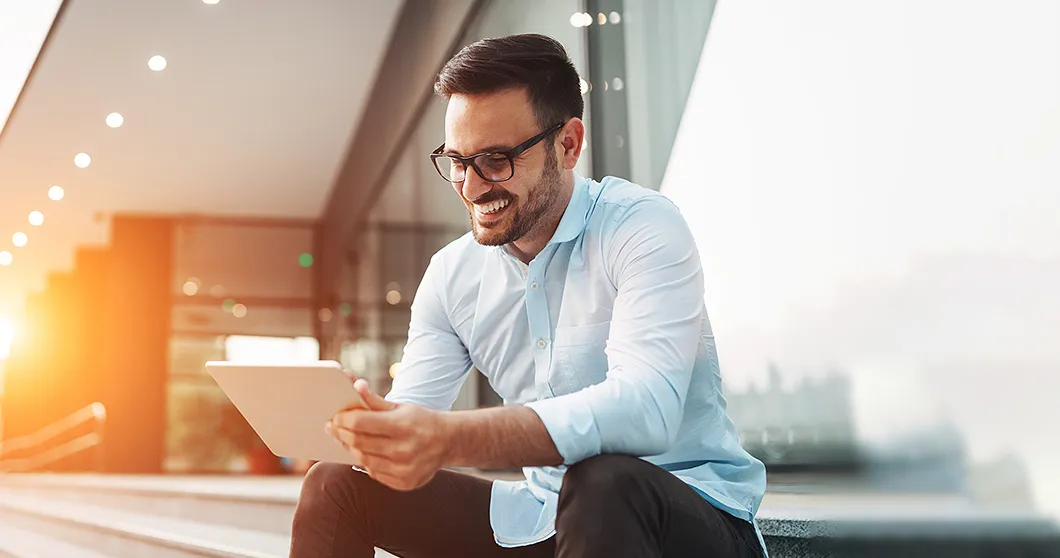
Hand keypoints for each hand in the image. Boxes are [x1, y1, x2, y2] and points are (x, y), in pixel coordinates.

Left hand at [326, 379, 448, 490]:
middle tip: (333, 427)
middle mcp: (404, 449)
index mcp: (403, 425)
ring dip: (351, 448)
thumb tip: (356, 386)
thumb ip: (375, 400)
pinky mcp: (404, 482)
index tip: (335, 417)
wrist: (449, 442)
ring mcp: (404, 469)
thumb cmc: (421, 421)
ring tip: (347, 439)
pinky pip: (374, 473)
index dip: (343, 419)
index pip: (361, 423)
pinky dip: (367, 462)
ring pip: (363, 459)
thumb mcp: (401, 407)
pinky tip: (366, 453)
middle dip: (341, 433)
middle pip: (358, 442)